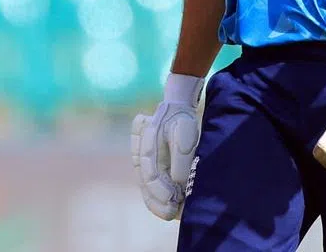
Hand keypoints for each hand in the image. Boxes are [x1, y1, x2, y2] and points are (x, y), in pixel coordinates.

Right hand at [130, 73, 204, 219]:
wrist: (173, 110)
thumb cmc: (180, 121)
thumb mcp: (185, 132)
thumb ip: (180, 157)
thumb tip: (178, 182)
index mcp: (147, 146)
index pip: (152, 174)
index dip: (162, 190)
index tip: (174, 200)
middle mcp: (140, 156)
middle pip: (146, 184)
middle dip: (159, 201)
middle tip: (172, 213)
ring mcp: (141, 162)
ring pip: (145, 188)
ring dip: (156, 203)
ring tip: (171, 214)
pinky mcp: (145, 168)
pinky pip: (147, 187)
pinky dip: (155, 199)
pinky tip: (165, 210)